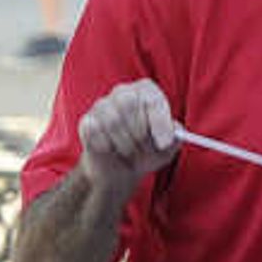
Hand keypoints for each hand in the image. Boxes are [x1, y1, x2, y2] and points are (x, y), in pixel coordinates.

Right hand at [74, 76, 179, 192]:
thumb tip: (174, 134)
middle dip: (140, 133)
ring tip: (130, 152)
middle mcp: (122, 92)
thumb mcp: (167, 148)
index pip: (152, 97)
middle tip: (145, 149)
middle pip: (129, 104)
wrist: (120, 170)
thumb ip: (175, 138)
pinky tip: (112, 150)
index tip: (165, 142)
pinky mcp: (86, 121)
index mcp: (145, 92)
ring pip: (112, 121)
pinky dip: (108, 148)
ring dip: (126, 145)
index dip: (160, 120)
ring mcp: (101, 105)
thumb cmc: (147, 152)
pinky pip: (95, 133)